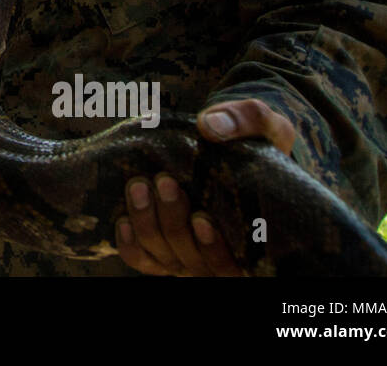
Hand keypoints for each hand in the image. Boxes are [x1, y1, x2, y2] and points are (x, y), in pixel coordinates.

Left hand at [115, 99, 296, 275]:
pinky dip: (130, 243)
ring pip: (161, 256)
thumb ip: (247, 120)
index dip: (213, 248)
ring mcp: (187, 255)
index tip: (201, 218)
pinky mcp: (161, 249)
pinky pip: (141, 259)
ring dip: (147, 222)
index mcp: (252, 241)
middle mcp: (218, 257)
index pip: (231, 266)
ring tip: (139, 186)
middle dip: (173, 220)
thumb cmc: (254, 141)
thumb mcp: (264, 124)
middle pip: (190, 257)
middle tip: (164, 181)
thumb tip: (210, 126)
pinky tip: (122, 220)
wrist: (228, 144)